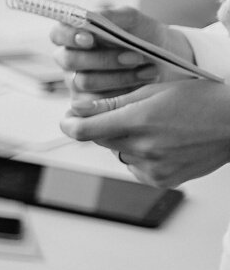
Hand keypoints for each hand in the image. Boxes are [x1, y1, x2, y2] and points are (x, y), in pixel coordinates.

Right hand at [49, 5, 191, 98]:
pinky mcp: (87, 102)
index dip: (69, 37)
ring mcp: (76, 81)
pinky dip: (123, 91)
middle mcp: (70, 58)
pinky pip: (95, 101)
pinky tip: (142, 83)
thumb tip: (87, 17)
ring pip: (85, 82)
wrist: (164, 58)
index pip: (58, 34)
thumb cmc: (143, 34)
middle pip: (69, 60)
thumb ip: (109, 14)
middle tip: (135, 56)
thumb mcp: (132, 19)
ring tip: (148, 69)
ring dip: (119, 76)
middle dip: (104, 59)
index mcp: (74, 35)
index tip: (90, 38)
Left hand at [60, 74, 229, 187]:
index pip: (84, 131)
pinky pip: (136, 168)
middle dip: (106, 127)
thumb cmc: (202, 99)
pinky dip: (141, 158)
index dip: (70, 124)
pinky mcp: (161, 180)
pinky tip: (164, 144)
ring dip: (126, 143)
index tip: (68, 119)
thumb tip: (77, 110)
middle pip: (101, 141)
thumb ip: (114, 102)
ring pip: (119, 154)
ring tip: (157, 129)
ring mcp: (153, 167)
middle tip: (130, 116)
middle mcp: (143, 147)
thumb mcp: (157, 89)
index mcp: (139, 120)